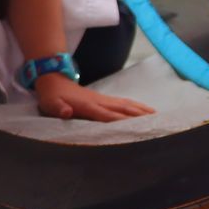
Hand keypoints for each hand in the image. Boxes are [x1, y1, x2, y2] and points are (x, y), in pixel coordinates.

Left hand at [33, 73, 155, 122]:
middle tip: (157, 125)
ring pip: (126, 104)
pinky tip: (144, 110)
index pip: (108, 115)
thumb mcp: (51, 104)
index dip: (122, 122)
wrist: (53, 79)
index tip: (137, 128)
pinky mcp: (103, 98)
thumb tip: (68, 112)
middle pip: (123, 110)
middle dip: (140, 117)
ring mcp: (103, 99)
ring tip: (157, 117)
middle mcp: (99, 102)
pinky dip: (136, 106)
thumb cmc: (51, 96)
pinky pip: (123, 102)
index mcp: (88, 106)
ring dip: (141, 110)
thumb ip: (59, 109)